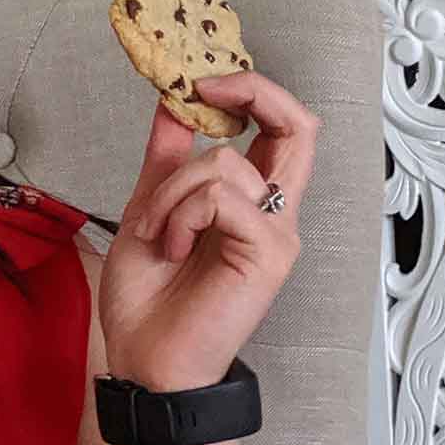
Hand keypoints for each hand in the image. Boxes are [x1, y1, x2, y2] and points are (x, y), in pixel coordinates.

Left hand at [97, 70, 320, 392]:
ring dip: (171, 190)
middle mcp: (273, 214)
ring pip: (228, 163)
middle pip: (299, 126)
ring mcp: (275, 234)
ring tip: (156, 232)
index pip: (282, 128)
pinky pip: (222, 199)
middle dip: (253, 92)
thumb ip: (166, 161)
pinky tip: (171, 247)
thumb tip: (172, 105)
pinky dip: (181, 214)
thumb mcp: (149, 211)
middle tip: (204, 89)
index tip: (200, 83)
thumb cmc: (149, 301)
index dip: (251, 92)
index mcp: (249, 202)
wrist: (145, 361)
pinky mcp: (268, 254)